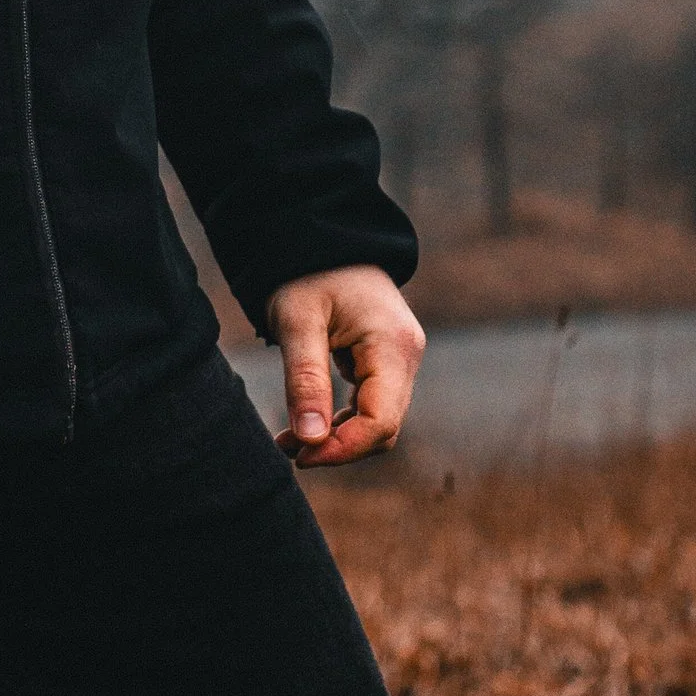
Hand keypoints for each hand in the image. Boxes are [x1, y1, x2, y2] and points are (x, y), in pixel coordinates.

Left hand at [265, 265, 424, 467]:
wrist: (320, 240)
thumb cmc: (307, 274)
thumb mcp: (298, 322)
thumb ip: (305, 379)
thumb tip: (310, 441)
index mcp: (393, 347)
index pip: (380, 422)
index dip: (343, 449)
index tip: (300, 455)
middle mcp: (406, 357)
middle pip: (383, 428)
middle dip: (338, 447)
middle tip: (288, 449)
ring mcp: (400, 361)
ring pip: (377, 421)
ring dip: (337, 438)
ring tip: (289, 440)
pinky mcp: (385, 363)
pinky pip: (371, 406)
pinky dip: (341, 421)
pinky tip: (306, 424)